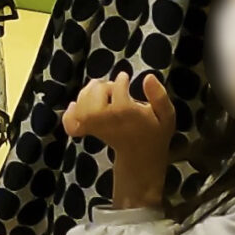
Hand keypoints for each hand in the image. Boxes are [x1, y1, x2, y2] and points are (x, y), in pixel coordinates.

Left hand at [62, 72, 173, 207]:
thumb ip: (160, 96)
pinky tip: (74, 106)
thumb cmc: (154, 132)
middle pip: (95, 100)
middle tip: (111, 87)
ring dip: (87, 94)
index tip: (125, 77)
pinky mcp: (89, 132)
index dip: (120, 82)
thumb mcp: (166, 115)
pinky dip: (69, 114)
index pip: (119, 94)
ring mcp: (97, 128)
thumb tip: (148, 77)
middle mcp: (111, 122)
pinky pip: (71, 125)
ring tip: (98, 92)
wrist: (140, 158)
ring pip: (82, 109)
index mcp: (129, 115)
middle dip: (101, 87)